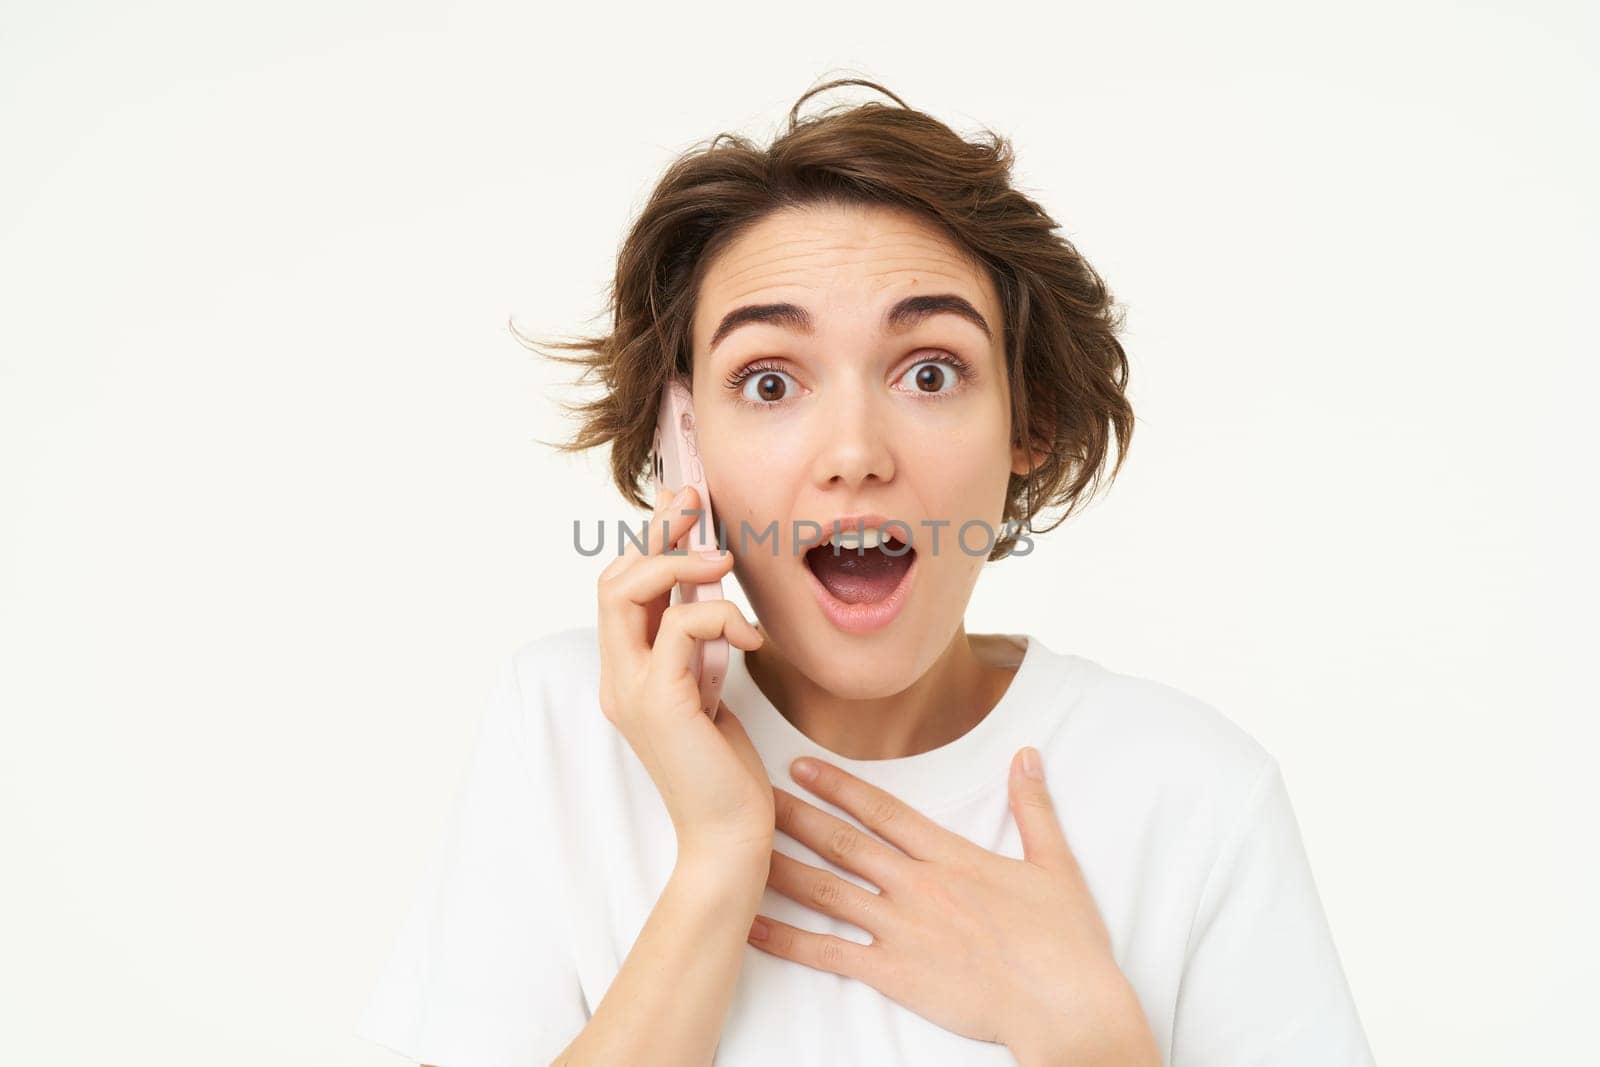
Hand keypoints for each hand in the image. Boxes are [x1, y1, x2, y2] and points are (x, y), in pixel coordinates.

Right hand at [595, 483, 773, 862]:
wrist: (730, 837)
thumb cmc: (725, 770)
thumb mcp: (710, 690)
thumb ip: (698, 647)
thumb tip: (708, 590)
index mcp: (627, 673)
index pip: (621, 590)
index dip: (650, 540)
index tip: (685, 503)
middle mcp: (618, 677)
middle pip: (612, 579)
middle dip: (656, 532)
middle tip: (697, 503)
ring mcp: (631, 689)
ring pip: (627, 590)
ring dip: (680, 562)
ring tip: (724, 563)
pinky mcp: (659, 701)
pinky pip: (680, 627)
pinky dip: (720, 618)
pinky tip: (752, 640)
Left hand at [744, 748, 1160, 1065]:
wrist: (1064, 1004)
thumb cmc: (1065, 940)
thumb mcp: (1056, 864)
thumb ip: (1033, 807)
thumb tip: (1027, 756)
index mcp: (951, 856)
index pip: (883, 810)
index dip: (839, 786)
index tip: (801, 766)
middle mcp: (917, 886)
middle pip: (843, 843)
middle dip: (794, 816)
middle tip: (751, 794)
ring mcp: (902, 929)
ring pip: (828, 892)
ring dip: (782, 868)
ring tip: (742, 849)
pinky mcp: (895, 973)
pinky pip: (829, 955)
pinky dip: (788, 940)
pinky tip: (753, 927)